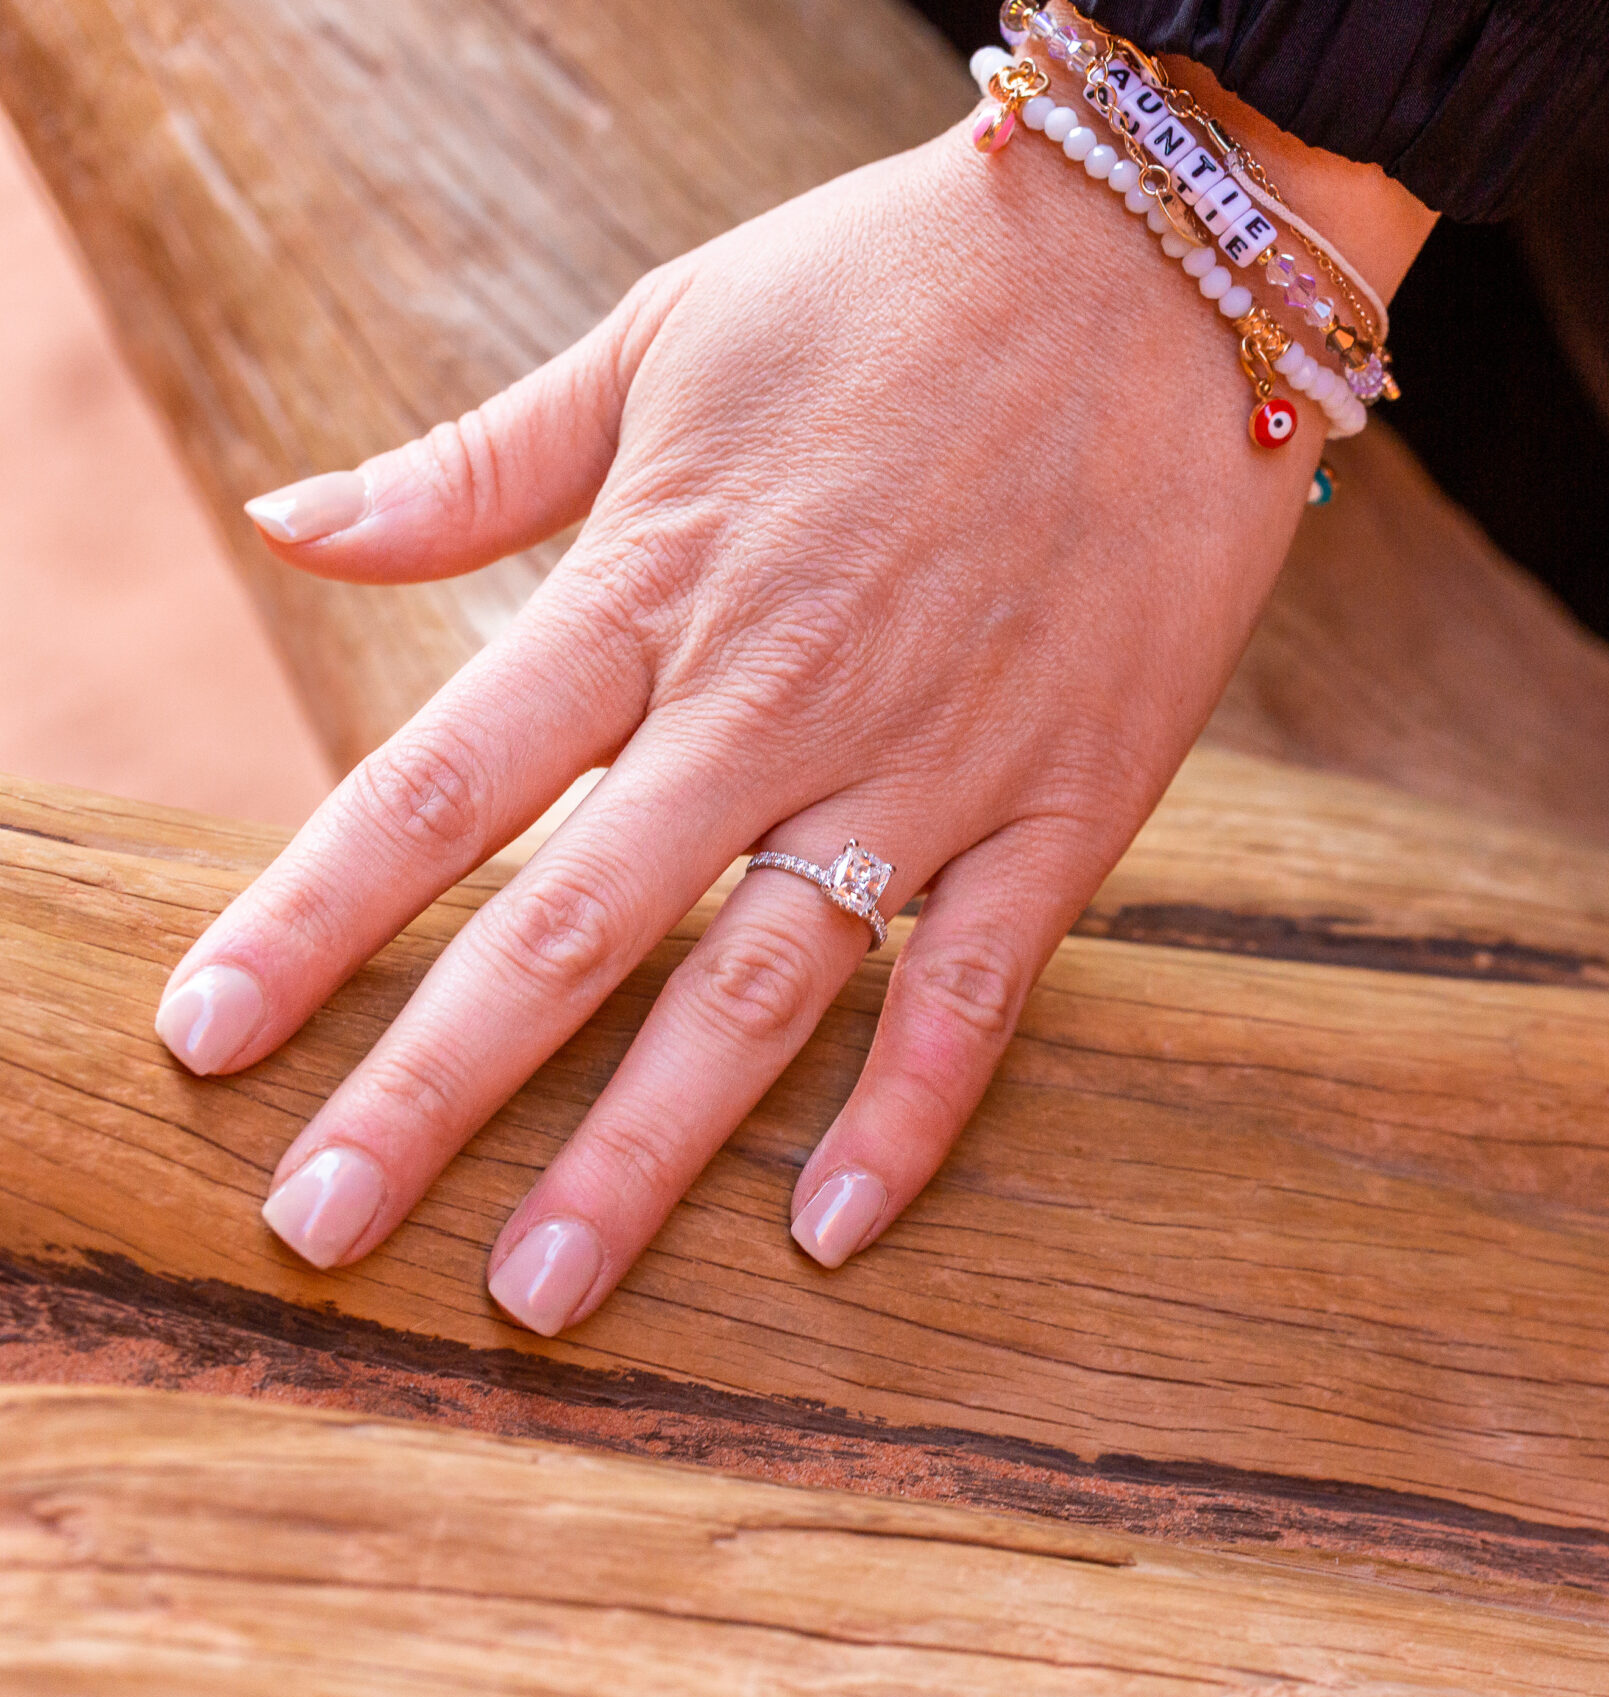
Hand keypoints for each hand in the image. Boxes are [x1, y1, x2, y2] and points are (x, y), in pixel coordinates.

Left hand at [154, 116, 1349, 1334]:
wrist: (1168, 259)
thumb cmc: (899, 280)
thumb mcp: (665, 331)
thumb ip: (482, 463)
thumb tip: (290, 529)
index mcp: (657, 581)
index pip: (441, 783)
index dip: (312, 920)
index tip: (208, 1038)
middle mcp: (774, 698)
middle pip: (571, 929)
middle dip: (430, 1092)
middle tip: (321, 1229)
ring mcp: (933, 762)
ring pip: (759, 992)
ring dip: (638, 1154)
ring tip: (534, 1294)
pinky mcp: (1073, 797)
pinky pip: (980, 987)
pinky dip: (910, 1115)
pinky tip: (831, 1232)